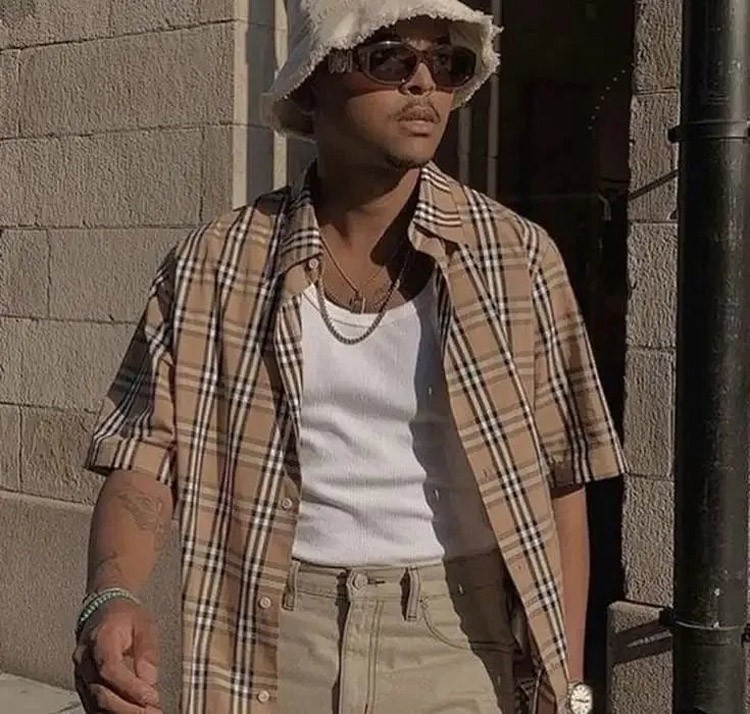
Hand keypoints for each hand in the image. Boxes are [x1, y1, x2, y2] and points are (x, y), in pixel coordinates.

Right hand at [72, 598, 161, 712]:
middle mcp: (84, 659)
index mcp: (100, 638)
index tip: (151, 697)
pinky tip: (130, 713)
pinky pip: (93, 705)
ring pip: (94, 703)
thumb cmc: (125, 616)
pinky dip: (110, 713)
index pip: (110, 669)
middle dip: (128, 708)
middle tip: (153, 712)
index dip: (130, 687)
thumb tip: (149, 679)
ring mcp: (80, 674)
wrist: (102, 610)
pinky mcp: (82, 685)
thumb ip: (147, 650)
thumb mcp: (144, 623)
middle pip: (100, 692)